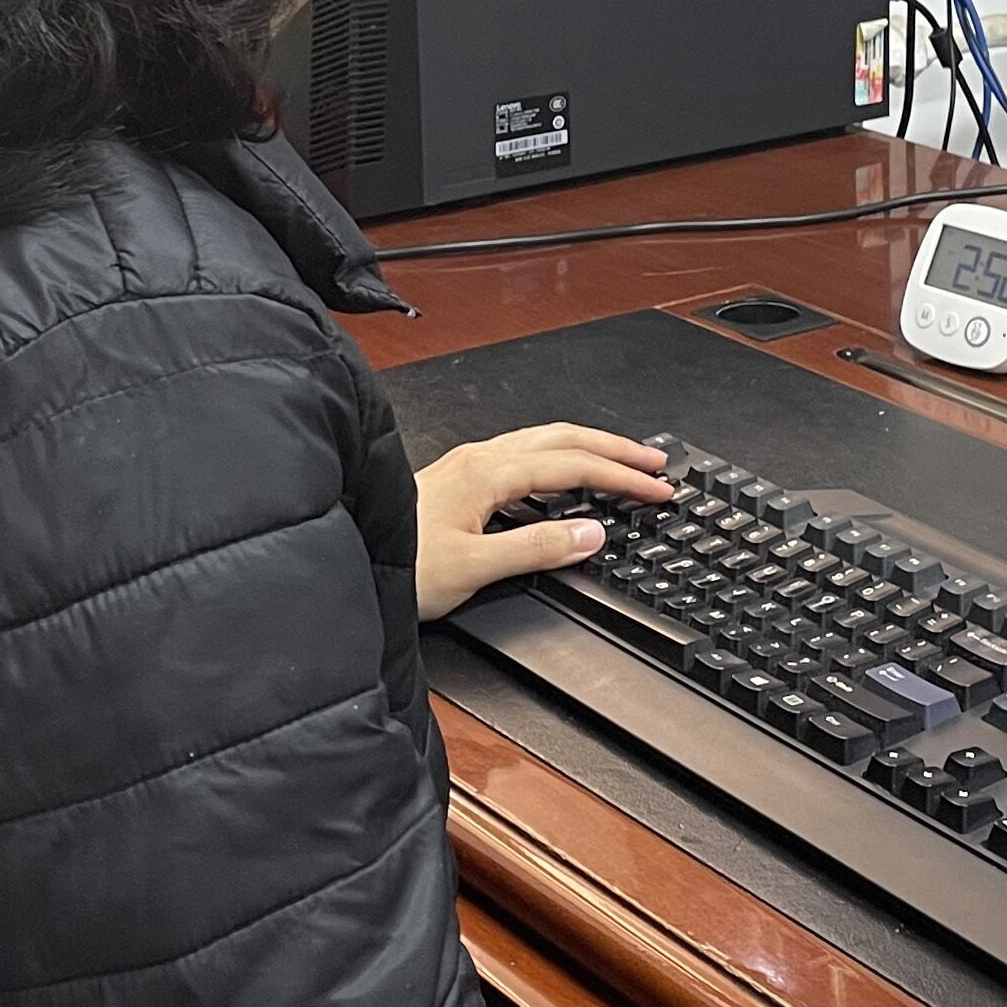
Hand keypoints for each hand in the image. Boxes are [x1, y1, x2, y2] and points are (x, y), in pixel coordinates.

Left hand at [411, 426, 675, 620]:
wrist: (346, 562)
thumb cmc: (396, 566)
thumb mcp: (472, 568)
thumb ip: (535, 549)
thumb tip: (591, 533)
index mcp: (488, 473)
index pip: (573, 464)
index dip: (622, 475)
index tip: (659, 488)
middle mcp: (478, 459)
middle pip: (562, 438)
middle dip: (614, 447)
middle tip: (656, 463)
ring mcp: (465, 464)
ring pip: (541, 441)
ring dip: (587, 447)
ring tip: (620, 459)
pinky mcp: (456, 478)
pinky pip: (521, 454)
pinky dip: (557, 458)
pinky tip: (559, 476)